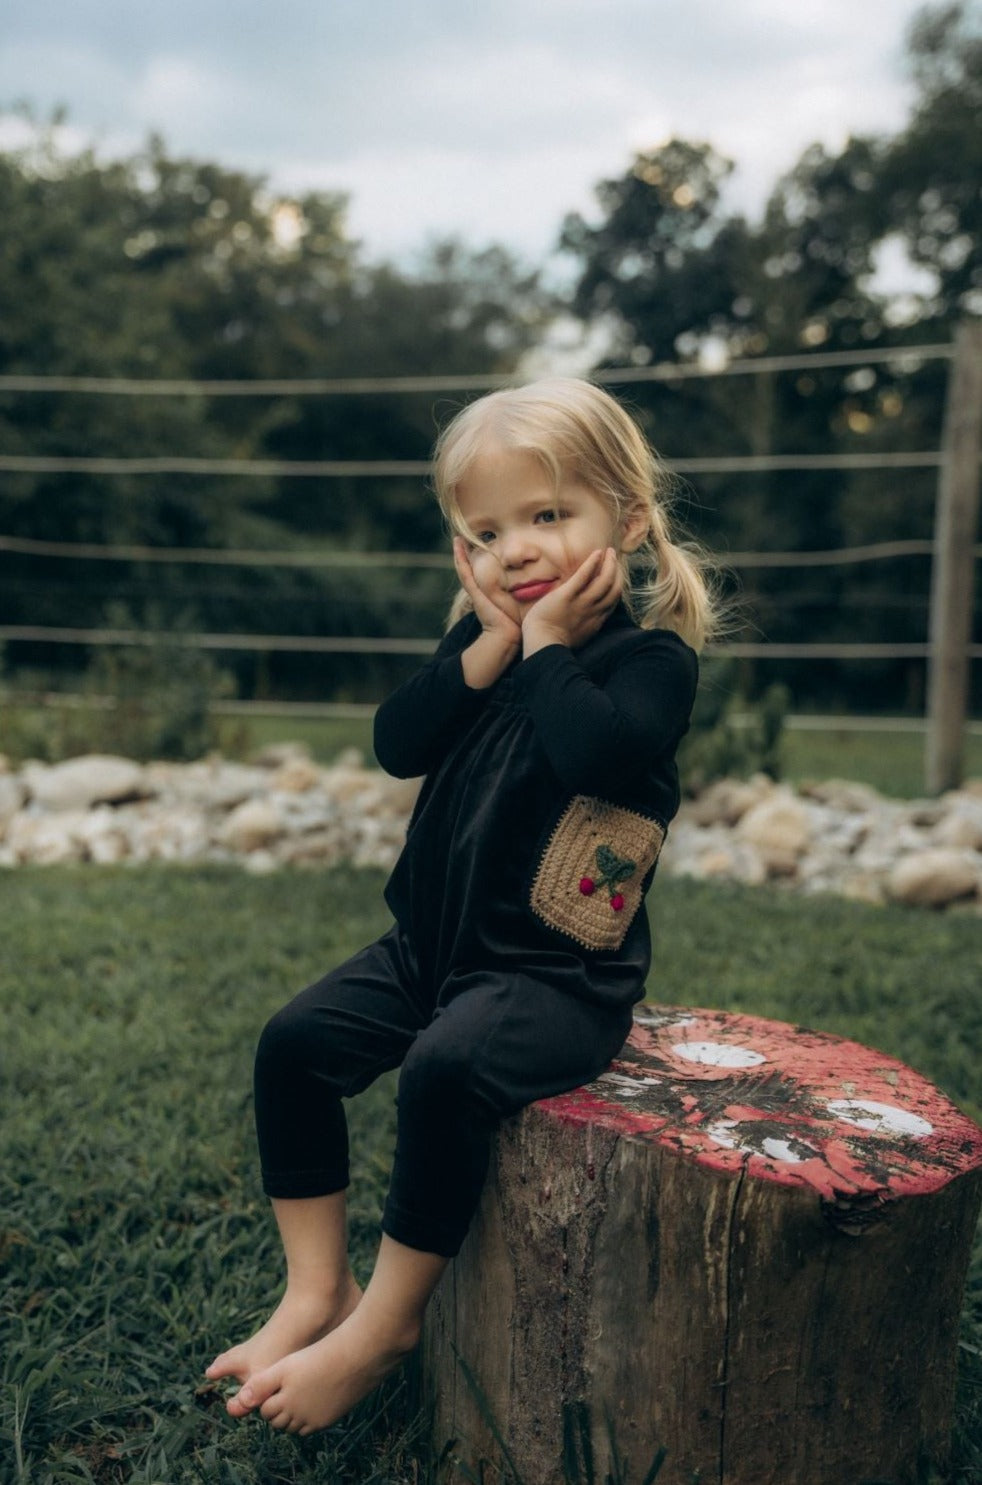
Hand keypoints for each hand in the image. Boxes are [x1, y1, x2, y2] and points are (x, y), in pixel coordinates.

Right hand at [453, 537, 521, 687]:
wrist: (507, 637)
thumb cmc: (517, 622)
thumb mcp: (522, 603)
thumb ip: (528, 593)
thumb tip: (548, 583)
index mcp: (490, 592)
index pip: (485, 571)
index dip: (481, 558)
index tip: (482, 543)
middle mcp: (481, 591)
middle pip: (471, 568)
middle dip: (466, 553)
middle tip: (460, 537)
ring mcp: (476, 592)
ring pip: (465, 569)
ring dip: (460, 554)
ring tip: (457, 539)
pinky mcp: (475, 594)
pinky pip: (466, 574)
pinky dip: (460, 560)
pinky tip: (458, 547)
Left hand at [521, 547, 621, 655]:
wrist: (542, 645)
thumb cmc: (554, 642)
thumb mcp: (579, 635)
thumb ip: (586, 624)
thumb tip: (588, 616)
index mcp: (596, 620)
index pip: (613, 600)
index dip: (617, 585)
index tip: (615, 574)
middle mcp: (593, 610)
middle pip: (615, 589)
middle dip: (618, 572)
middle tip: (615, 559)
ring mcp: (581, 603)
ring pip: (605, 580)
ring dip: (610, 564)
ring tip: (609, 552)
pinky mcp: (567, 596)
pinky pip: (583, 576)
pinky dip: (592, 563)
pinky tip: (598, 552)